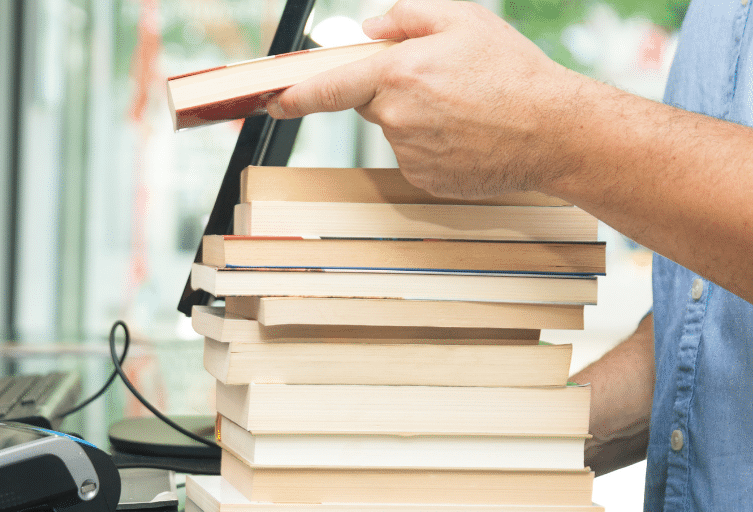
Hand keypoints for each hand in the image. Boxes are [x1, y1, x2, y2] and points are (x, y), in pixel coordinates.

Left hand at [268, 0, 584, 198]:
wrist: (554, 130)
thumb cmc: (513, 72)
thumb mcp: (463, 20)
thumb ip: (406, 16)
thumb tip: (367, 31)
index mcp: (399, 73)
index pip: (330, 87)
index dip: (296, 96)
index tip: (275, 101)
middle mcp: (396, 117)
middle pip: (370, 102)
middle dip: (394, 90)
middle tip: (442, 83)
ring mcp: (409, 152)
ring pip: (395, 130)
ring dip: (418, 118)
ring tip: (466, 109)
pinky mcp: (424, 179)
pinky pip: (415, 157)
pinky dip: (434, 145)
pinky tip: (468, 135)